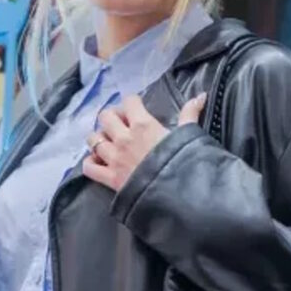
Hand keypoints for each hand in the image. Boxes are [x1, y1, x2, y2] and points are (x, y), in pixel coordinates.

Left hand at [83, 93, 206, 190]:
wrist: (177, 194)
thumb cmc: (184, 163)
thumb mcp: (189, 135)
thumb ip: (190, 114)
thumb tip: (201, 96)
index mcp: (143, 124)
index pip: (128, 101)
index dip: (132, 102)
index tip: (137, 108)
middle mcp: (123, 138)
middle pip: (105, 116)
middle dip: (112, 117)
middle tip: (122, 124)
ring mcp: (113, 158)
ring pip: (93, 138)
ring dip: (99, 138)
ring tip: (110, 143)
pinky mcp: (109, 178)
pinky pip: (89, 167)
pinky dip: (91, 163)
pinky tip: (100, 162)